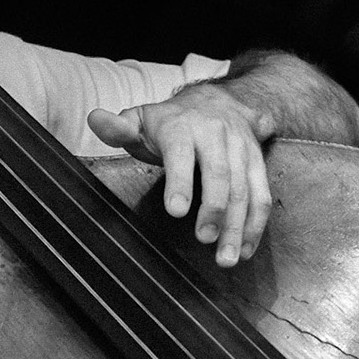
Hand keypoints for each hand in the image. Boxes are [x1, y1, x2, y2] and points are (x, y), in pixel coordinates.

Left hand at [88, 82, 274, 265]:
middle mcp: (215, 135)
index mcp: (181, 127)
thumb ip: (117, 126)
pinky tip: (246, 249)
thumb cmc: (170, 121)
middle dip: (214, 209)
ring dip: (238, 225)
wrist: (217, 101)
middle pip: (219, 174)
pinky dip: (257, 224)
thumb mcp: (140, 119)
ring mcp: (240, 149)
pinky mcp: (257, 162)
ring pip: (244, 188)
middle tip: (204, 239)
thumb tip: (96, 120)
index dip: (180, 181)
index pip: (181, 153)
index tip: (176, 211)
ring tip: (227, 258)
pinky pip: (261, 193)